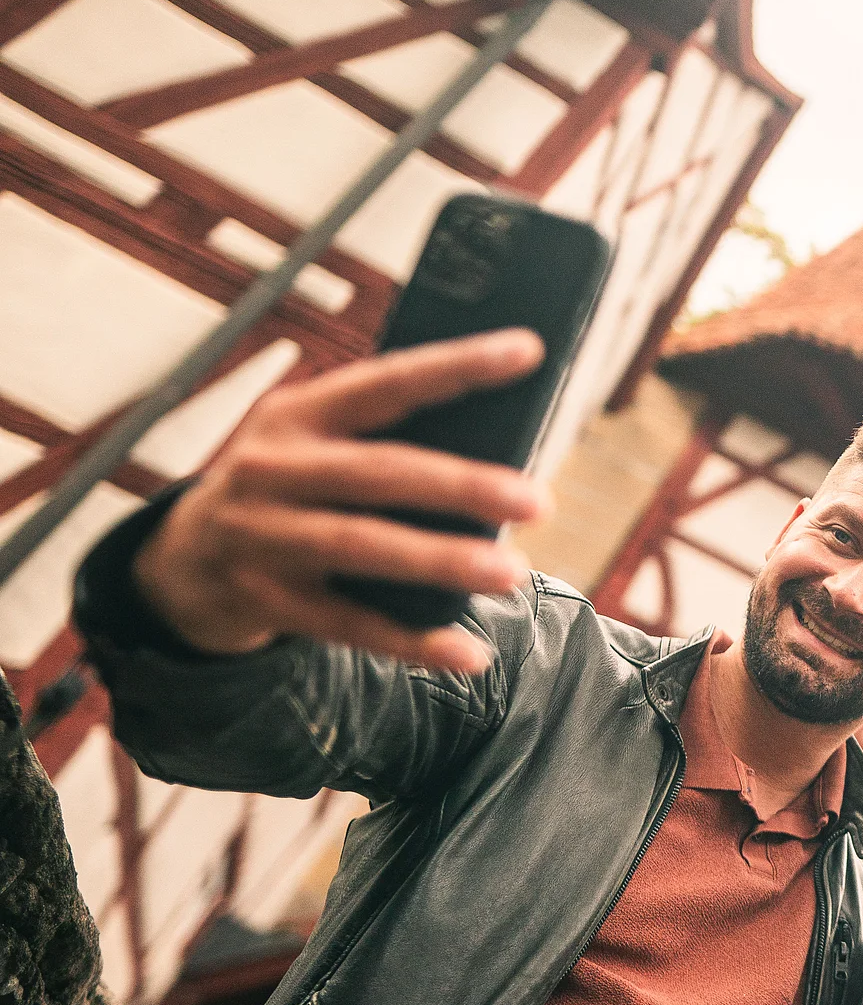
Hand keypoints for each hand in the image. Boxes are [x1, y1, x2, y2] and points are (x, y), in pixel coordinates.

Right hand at [132, 330, 550, 672]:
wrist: (183, 560)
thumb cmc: (290, 490)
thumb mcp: (316, 447)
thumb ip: (388, 442)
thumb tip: (506, 457)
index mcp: (297, 414)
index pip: (386, 382)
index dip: (456, 366)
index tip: (528, 350)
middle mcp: (272, 468)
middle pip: (377, 472)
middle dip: (460, 485)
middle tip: (537, 500)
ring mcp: (261, 536)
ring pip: (361, 546)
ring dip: (440, 560)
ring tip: (510, 573)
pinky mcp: (265, 600)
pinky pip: (348, 625)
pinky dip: (411, 643)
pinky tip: (466, 654)